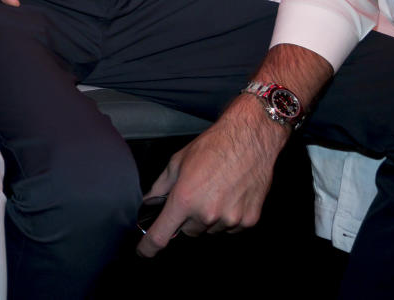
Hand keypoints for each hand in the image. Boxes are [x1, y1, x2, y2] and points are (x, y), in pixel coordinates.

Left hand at [136, 102, 284, 256]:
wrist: (249, 140)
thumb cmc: (212, 147)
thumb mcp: (177, 163)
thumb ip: (160, 187)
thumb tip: (148, 203)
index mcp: (185, 199)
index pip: (161, 235)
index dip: (149, 248)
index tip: (143, 253)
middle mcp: (207, 213)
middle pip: (188, 231)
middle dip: (186, 218)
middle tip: (194, 195)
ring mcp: (230, 219)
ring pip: (209, 230)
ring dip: (208, 218)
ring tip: (215, 190)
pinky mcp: (249, 221)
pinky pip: (230, 228)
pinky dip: (227, 217)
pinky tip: (230, 196)